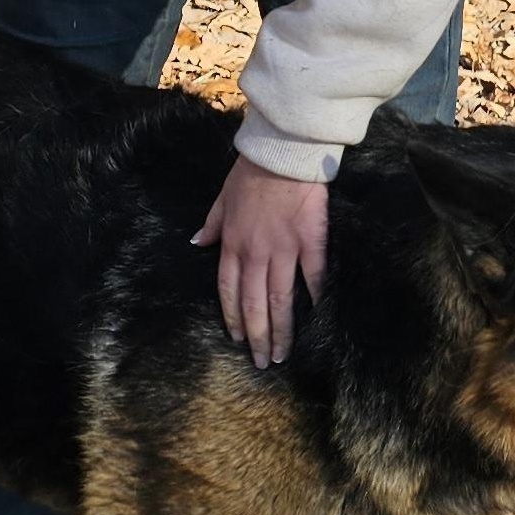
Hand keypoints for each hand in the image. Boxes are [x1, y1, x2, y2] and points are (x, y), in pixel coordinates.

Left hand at [193, 155, 327, 366]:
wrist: (282, 151)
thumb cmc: (251, 172)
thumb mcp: (221, 198)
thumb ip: (211, 225)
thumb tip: (196, 243)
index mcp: (232, 245)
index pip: (228, 291)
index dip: (232, 319)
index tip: (238, 340)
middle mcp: (256, 253)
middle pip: (254, 305)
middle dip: (257, 337)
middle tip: (263, 362)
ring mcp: (284, 249)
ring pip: (280, 299)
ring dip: (282, 330)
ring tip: (284, 354)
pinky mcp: (311, 241)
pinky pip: (313, 275)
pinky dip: (316, 297)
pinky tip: (318, 318)